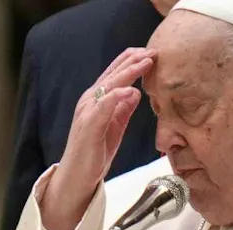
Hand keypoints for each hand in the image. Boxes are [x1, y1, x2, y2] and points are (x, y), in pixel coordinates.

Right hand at [41, 47, 155, 229]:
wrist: (78, 176)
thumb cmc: (95, 152)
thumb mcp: (115, 127)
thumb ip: (123, 109)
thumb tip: (136, 91)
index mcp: (98, 100)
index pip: (116, 74)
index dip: (133, 61)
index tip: (152, 53)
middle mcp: (90, 101)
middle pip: (113, 74)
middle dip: (134, 60)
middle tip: (154, 50)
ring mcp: (88, 112)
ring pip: (109, 85)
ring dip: (128, 72)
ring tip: (146, 62)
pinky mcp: (88, 126)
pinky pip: (103, 107)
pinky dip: (115, 96)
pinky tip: (130, 89)